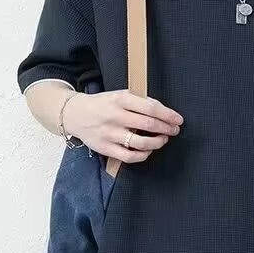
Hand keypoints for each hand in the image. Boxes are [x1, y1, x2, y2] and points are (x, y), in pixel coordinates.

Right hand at [63, 89, 182, 163]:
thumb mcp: (119, 95)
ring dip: (157, 142)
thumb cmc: (103, 104)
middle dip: (166, 129)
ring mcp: (109, 134)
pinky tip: (148, 150)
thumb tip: (163, 112)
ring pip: (141, 143)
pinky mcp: (105, 148)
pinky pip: (130, 157)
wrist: (75, 114)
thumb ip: (140, 102)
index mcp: (120, 99)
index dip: (168, 115)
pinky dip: (143, 155)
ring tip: (163, 139)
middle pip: (148, 125)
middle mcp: (115, 116)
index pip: (150, 108)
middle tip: (174, 130)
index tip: (178, 120)